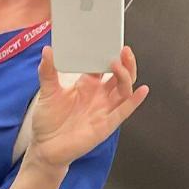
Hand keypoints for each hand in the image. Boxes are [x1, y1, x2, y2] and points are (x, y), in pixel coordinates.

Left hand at [29, 45, 148, 168]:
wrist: (46, 147)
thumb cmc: (48, 120)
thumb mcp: (47, 92)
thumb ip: (48, 72)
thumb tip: (47, 51)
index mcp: (87, 85)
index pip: (102, 66)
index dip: (107, 54)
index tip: (108, 41)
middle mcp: (99, 95)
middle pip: (119, 75)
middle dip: (124, 62)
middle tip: (122, 50)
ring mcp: (104, 109)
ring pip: (124, 90)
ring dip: (126, 76)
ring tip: (120, 64)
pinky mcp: (106, 124)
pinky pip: (124, 111)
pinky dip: (134, 101)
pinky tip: (141, 90)